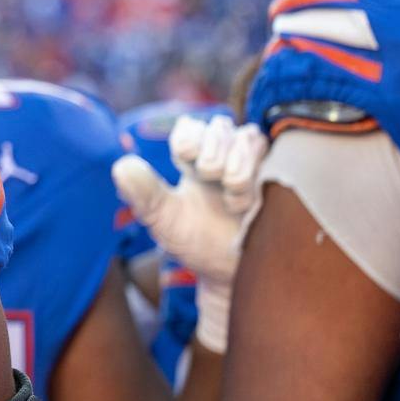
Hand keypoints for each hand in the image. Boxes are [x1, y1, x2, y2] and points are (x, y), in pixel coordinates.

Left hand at [110, 115, 264, 353]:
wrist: (233, 274)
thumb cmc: (197, 242)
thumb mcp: (164, 220)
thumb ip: (144, 194)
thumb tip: (120, 166)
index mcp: (193, 160)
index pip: (190, 128)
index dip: (188, 137)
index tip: (186, 156)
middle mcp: (224, 156)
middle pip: (219, 126)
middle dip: (212, 152)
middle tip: (210, 179)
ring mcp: (254, 165)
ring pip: (247, 136)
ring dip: (236, 164)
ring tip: (232, 198)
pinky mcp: (278, 176)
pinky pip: (274, 155)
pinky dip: (259, 172)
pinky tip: (251, 200)